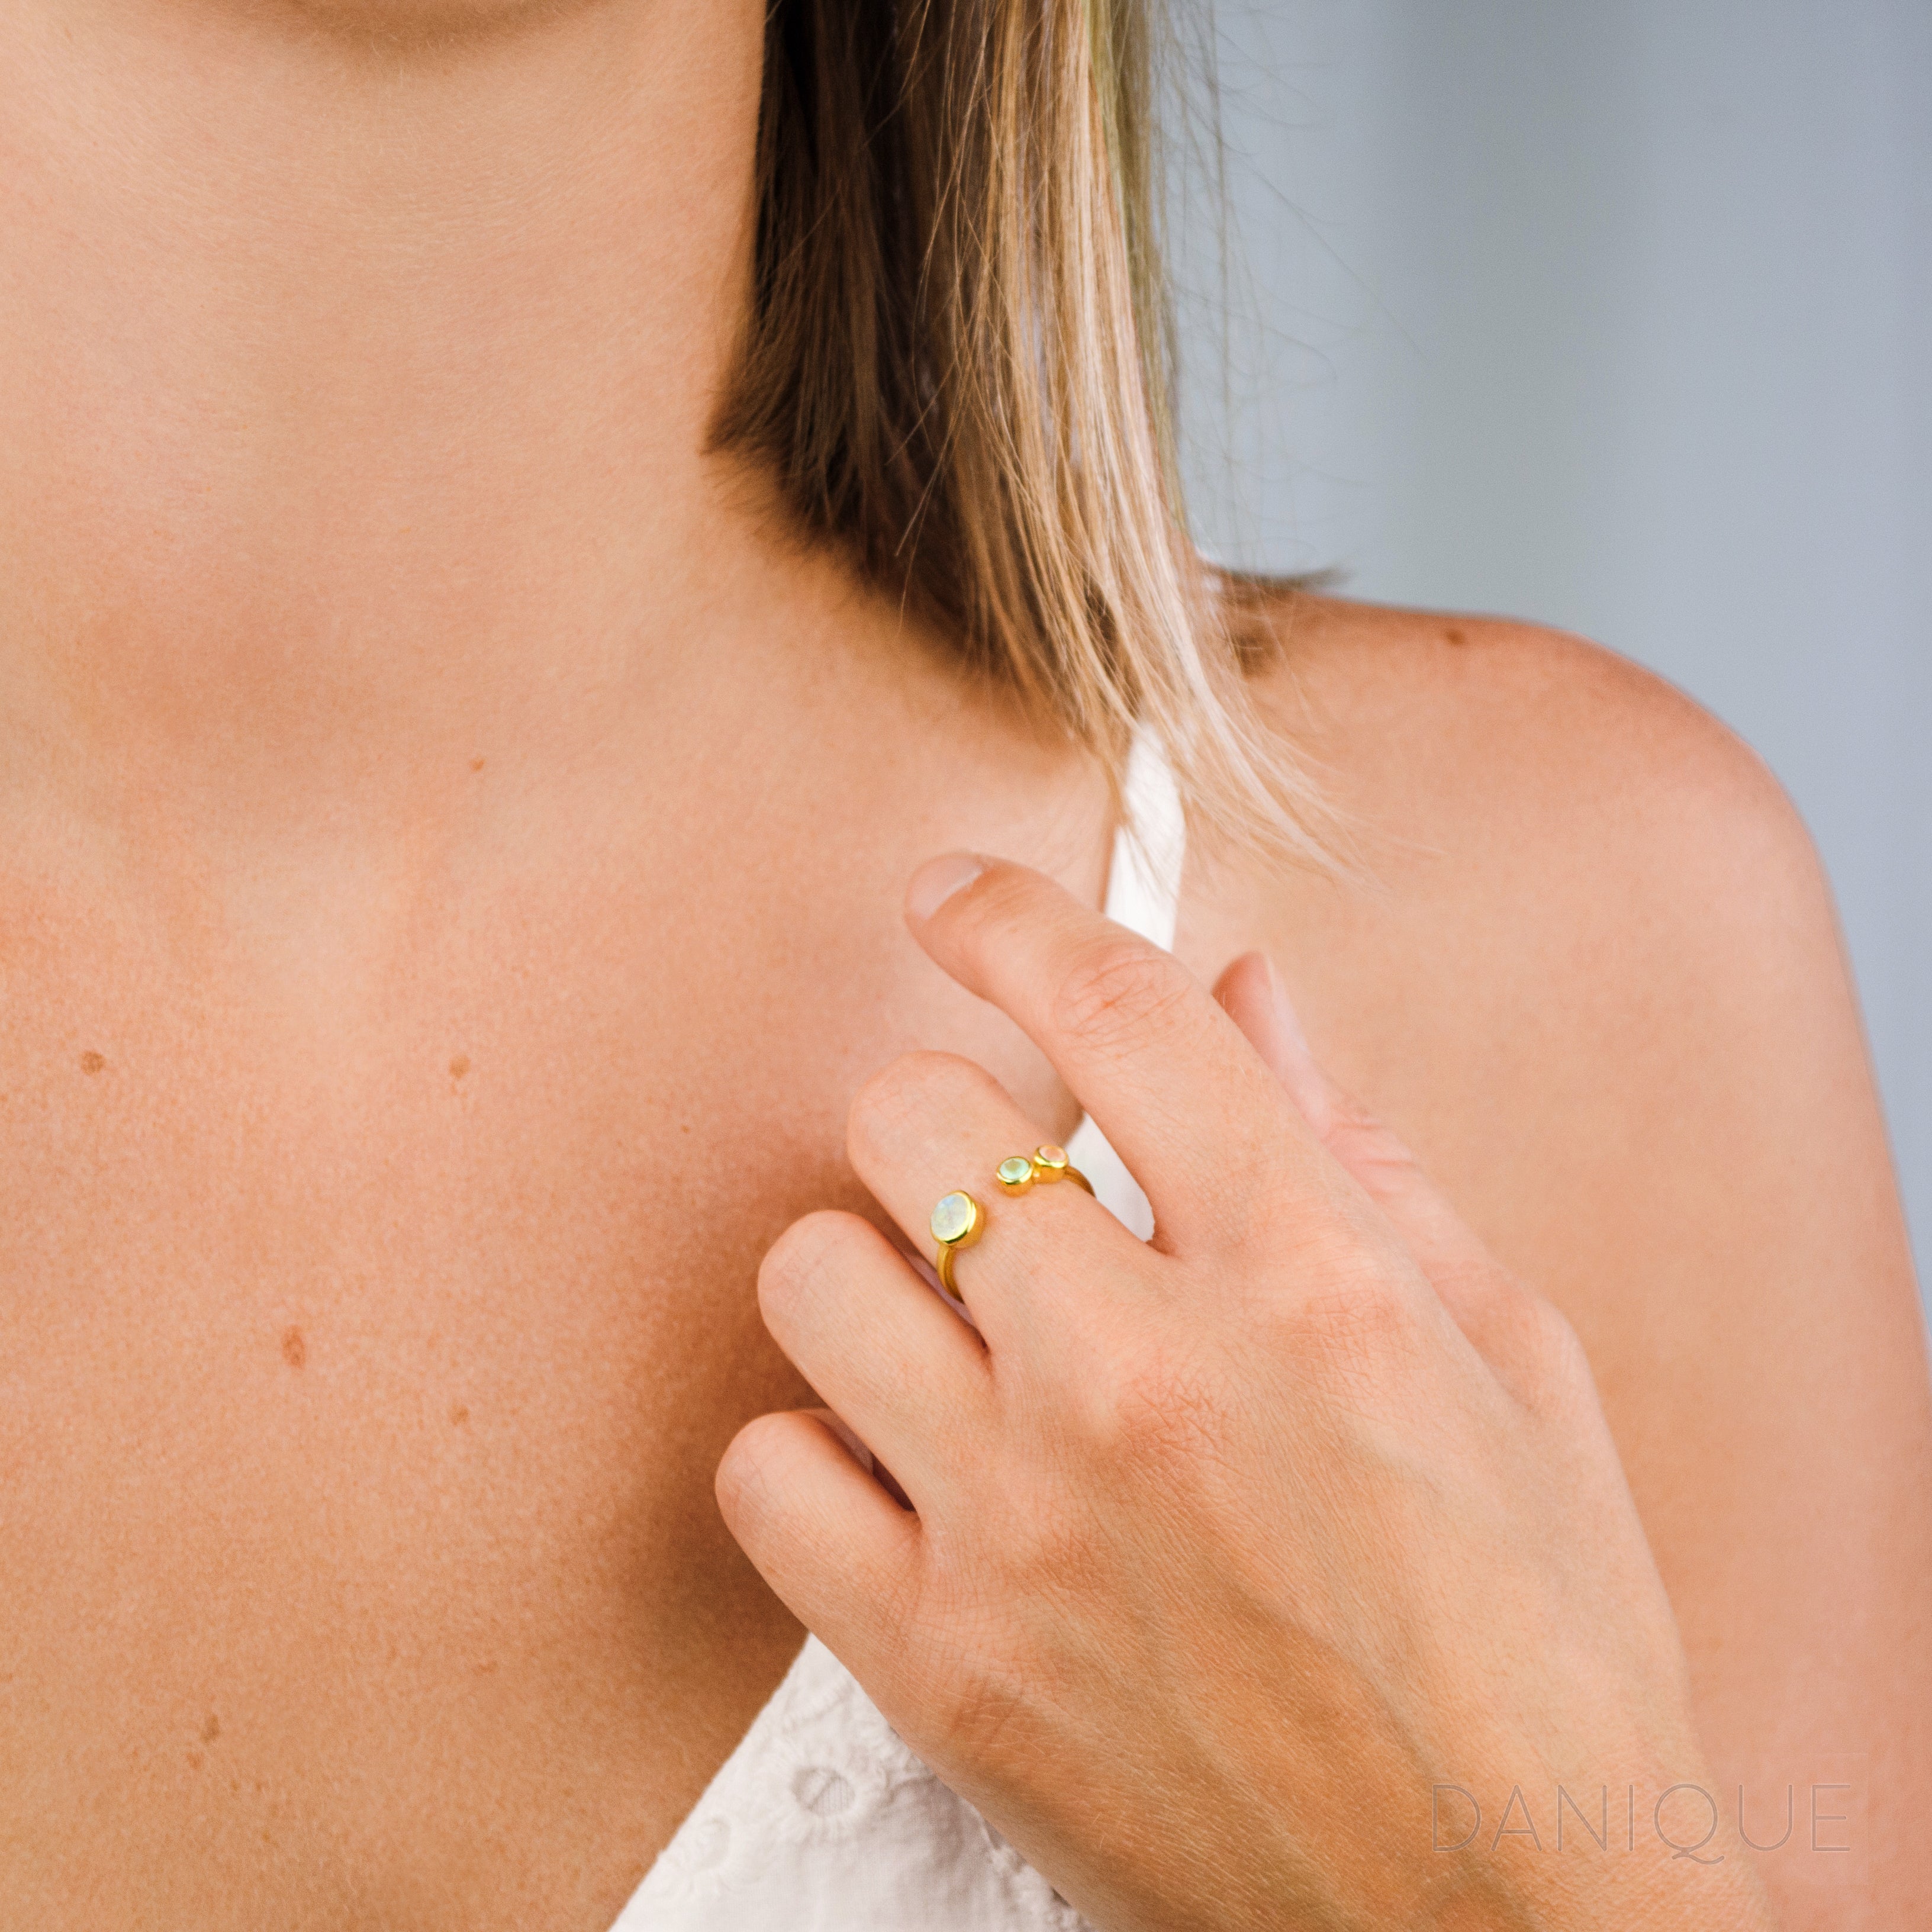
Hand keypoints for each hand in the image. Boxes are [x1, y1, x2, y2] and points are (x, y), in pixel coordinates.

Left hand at [716, 856, 1776, 1931]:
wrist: (1503, 1924)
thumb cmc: (1541, 1647)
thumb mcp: (1509, 1362)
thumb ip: (1359, 1152)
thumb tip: (1246, 996)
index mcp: (1311, 1279)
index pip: (1113, 1007)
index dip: (1008, 912)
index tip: (954, 893)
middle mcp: (1146, 1379)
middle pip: (911, 1116)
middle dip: (948, 1117)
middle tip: (996, 1179)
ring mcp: (1022, 1526)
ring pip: (811, 1272)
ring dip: (877, 1274)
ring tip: (957, 1334)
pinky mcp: (938, 1666)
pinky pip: (765, 1471)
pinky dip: (819, 1450)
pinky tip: (910, 1471)